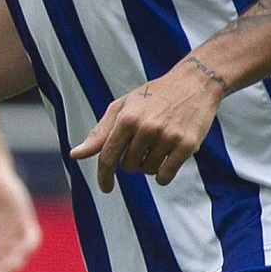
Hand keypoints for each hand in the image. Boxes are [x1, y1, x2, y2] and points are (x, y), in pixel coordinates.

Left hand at [70, 56, 223, 192]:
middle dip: (132, 161)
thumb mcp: (122, 107)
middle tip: (142, 146)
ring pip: (148, 170)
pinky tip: (166, 162)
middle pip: (129, 166)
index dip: (103, 176)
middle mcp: (145, 128)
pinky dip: (163, 175)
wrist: (194, 83)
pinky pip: (166, 174)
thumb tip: (75, 155)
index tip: (105, 188)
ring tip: (157, 146)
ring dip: (149, 165)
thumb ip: (100, 132)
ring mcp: (167, 136)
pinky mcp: (187, 144)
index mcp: (126, 118)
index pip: (107, 156)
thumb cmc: (153, 96)